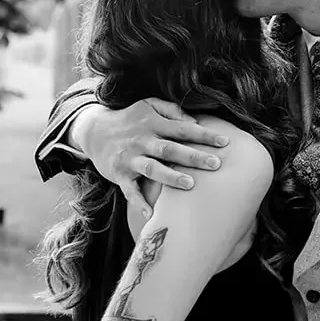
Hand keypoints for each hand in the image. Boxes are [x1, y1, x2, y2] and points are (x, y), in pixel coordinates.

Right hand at [75, 98, 229, 216]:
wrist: (94, 131)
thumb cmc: (130, 119)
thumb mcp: (148, 105)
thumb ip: (171, 110)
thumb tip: (194, 121)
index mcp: (153, 122)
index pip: (183, 128)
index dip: (204, 135)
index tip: (225, 142)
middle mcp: (142, 140)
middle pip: (170, 149)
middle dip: (193, 156)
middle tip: (216, 164)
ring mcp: (130, 158)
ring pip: (152, 168)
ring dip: (170, 177)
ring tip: (190, 184)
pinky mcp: (119, 174)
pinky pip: (130, 190)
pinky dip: (139, 203)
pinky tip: (151, 215)